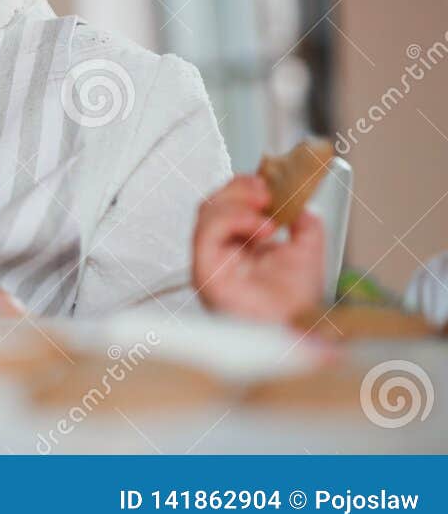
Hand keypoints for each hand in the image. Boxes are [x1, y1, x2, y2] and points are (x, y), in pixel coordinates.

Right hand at [192, 174, 324, 323]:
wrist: (298, 331)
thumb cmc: (297, 306)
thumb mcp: (309, 252)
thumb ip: (303, 224)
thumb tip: (299, 202)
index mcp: (240, 246)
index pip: (229, 205)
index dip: (245, 188)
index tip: (271, 182)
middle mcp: (220, 252)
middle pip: (212, 203)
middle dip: (239, 189)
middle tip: (266, 191)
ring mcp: (210, 261)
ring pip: (206, 212)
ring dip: (237, 202)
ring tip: (266, 209)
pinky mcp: (204, 271)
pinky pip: (206, 233)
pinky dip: (233, 220)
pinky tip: (260, 227)